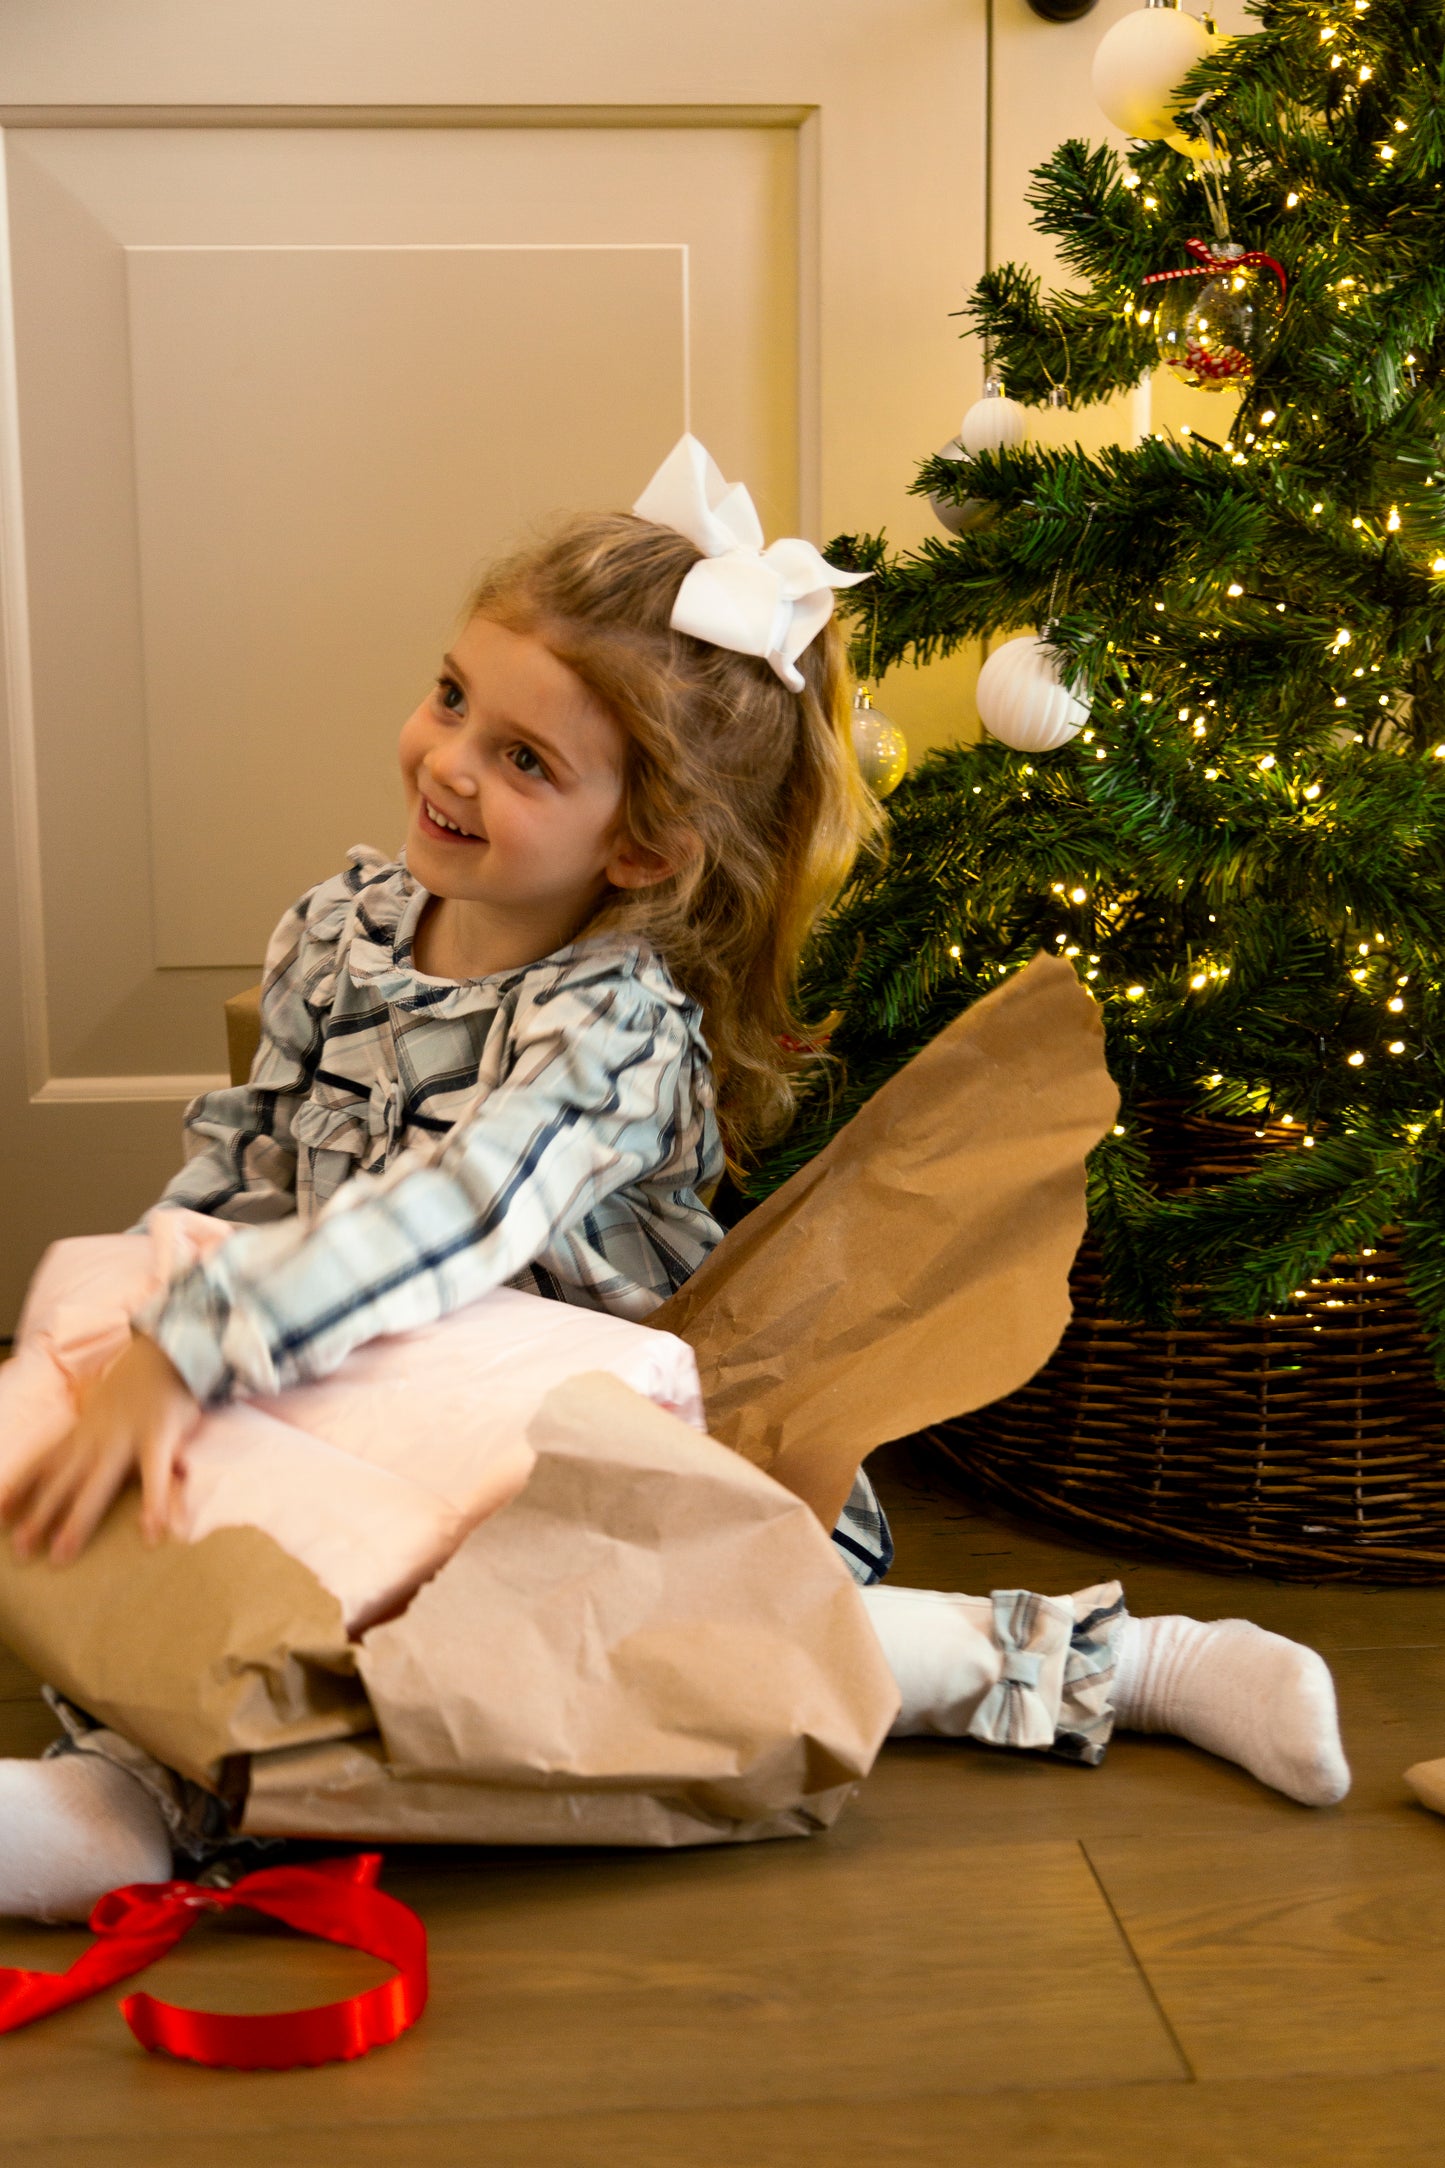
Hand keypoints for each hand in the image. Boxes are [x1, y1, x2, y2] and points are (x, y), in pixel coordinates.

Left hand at [0, 1333, 200, 1563]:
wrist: (170, 1347)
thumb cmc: (137, 1383)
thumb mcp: (101, 1404)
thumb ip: (88, 1431)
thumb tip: (72, 1453)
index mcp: (83, 1430)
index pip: (44, 1462)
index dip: (20, 1488)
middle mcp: (96, 1436)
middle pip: (61, 1482)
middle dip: (38, 1516)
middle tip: (20, 1551)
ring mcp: (125, 1436)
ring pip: (95, 1484)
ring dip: (76, 1520)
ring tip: (62, 1552)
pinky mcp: (159, 1435)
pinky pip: (155, 1475)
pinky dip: (153, 1504)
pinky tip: (151, 1533)